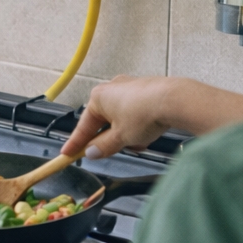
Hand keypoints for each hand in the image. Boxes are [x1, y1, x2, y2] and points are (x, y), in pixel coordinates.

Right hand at [61, 77, 242, 158]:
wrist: (175, 100)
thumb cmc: (144, 114)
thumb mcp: (120, 138)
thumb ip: (104, 147)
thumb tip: (93, 152)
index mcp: (98, 98)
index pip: (83, 126)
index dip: (75, 143)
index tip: (67, 154)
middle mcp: (112, 88)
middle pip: (103, 122)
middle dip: (110, 138)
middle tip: (115, 150)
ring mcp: (130, 87)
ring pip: (121, 119)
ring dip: (127, 134)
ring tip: (139, 142)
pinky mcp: (147, 90)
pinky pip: (136, 113)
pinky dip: (139, 126)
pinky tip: (149, 133)